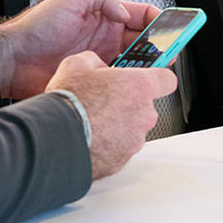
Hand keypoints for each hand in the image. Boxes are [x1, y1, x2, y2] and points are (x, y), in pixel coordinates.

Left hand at [0, 0, 158, 99]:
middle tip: (169, 54)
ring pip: (135, 63)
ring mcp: (102, 58)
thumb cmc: (36, 27)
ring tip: (154, 70)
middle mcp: (107, 36)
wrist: (14, 61)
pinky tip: (134, 84)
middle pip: (145, 41)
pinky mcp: (95, 79)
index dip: (160, 20)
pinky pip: (119, 81)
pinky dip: (130, 82)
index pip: (142, 14)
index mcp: (105, 15)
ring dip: (147, 66)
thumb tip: (126, 11)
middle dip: (160, 46)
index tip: (171, 29)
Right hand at [46, 52, 177, 178]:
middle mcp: (144, 115)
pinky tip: (90, 137)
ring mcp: (134, 140)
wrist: (55, 138)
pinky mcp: (122, 161)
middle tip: (105, 101)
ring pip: (132, 129)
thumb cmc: (69, 102)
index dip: (158, 79)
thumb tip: (97, 66)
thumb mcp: (77, 63)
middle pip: (146, 106)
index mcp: (140, 87)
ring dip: (118, 125)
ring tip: (93, 121)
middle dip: (129, 104)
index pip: (167, 80)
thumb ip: (96, 61)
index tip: (150, 80)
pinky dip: (109, 144)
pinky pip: (119, 148)